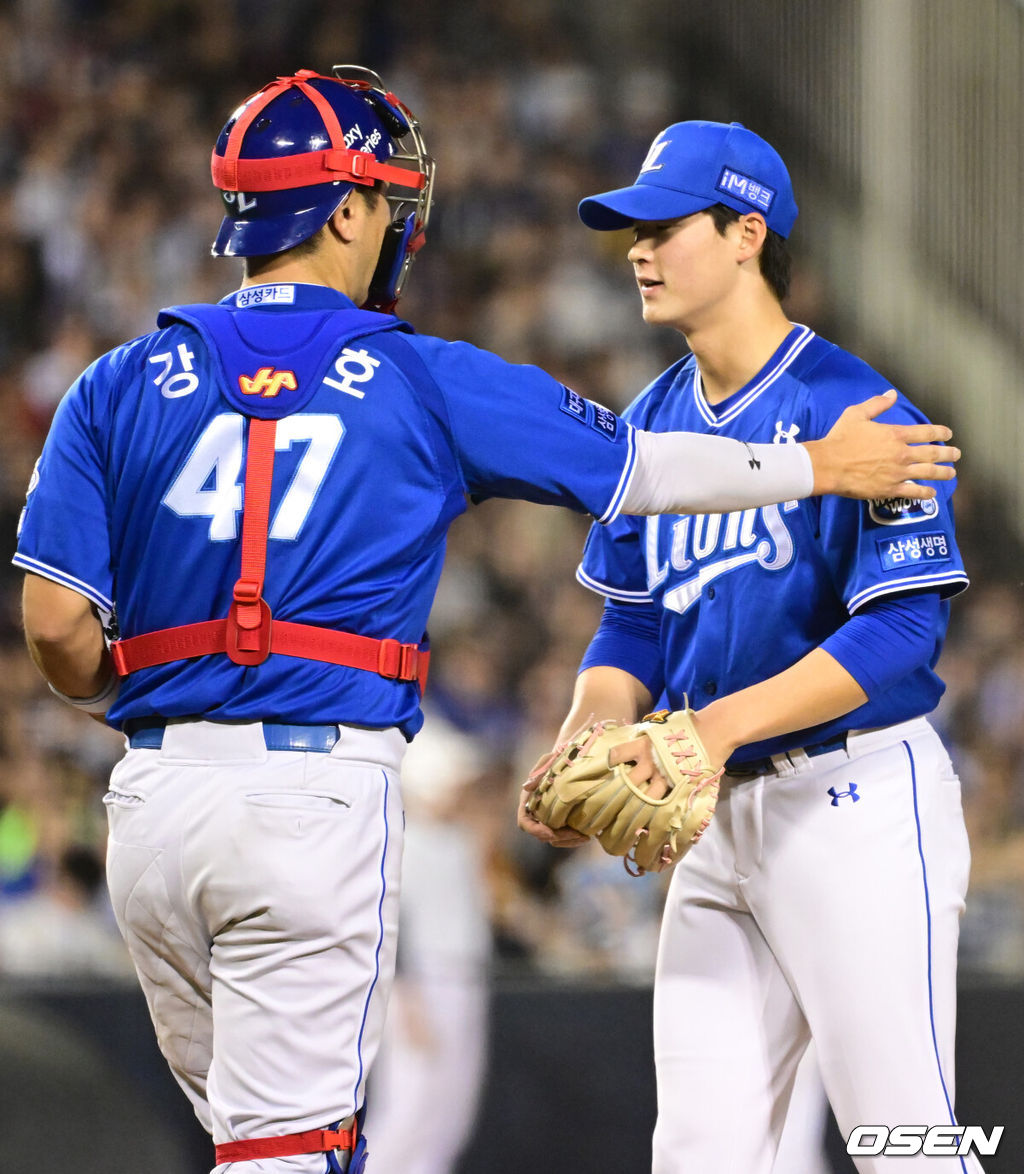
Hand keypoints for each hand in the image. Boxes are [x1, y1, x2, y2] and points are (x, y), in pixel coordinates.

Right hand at [517, 747, 589, 846]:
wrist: (571, 758)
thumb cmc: (557, 757)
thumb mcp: (547, 761)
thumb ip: (538, 772)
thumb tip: (526, 787)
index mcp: (529, 800)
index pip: (524, 822)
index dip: (535, 830)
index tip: (550, 833)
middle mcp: (537, 813)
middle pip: (541, 835)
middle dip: (559, 837)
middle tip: (577, 834)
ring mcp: (549, 819)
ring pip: (554, 839)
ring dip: (568, 841)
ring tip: (585, 837)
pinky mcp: (562, 821)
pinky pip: (564, 836)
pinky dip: (574, 839)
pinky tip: (588, 835)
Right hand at [803, 390, 959, 500]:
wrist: (828, 465)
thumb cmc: (840, 438)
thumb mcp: (856, 414)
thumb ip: (877, 404)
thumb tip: (892, 394)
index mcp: (896, 434)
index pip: (926, 432)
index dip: (940, 432)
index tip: (948, 434)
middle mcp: (902, 454)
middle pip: (933, 453)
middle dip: (948, 453)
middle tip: (957, 454)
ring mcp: (898, 473)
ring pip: (928, 473)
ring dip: (943, 473)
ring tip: (951, 473)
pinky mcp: (890, 489)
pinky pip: (913, 492)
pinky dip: (925, 493)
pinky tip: (932, 493)